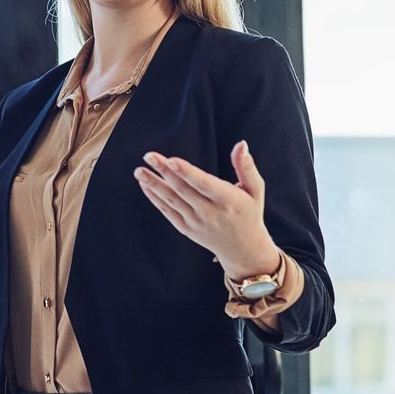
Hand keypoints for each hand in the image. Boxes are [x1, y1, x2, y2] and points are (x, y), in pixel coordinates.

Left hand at [135, 142, 279, 279]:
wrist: (242, 249)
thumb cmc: (249, 213)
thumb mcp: (255, 190)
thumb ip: (247, 167)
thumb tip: (241, 144)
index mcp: (228, 200)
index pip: (204, 184)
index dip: (187, 172)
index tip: (171, 160)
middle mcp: (210, 213)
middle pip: (183, 190)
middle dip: (164, 172)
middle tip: (148, 155)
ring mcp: (195, 222)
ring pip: (171, 201)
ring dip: (154, 185)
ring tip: (139, 171)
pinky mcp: (186, 228)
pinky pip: (167, 212)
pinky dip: (155, 198)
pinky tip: (144, 184)